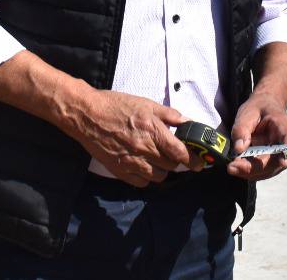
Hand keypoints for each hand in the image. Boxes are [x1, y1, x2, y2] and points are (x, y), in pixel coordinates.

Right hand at [69, 90, 190, 186]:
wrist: (86, 115)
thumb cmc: (115, 105)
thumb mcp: (145, 103)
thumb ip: (168, 115)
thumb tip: (187, 122)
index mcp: (153, 131)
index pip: (180, 153)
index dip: (193, 160)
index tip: (199, 163)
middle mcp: (144, 149)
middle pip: (171, 165)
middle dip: (175, 161)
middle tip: (173, 154)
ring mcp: (131, 162)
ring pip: (158, 177)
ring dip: (162, 170)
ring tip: (157, 160)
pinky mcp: (119, 170)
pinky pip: (141, 182)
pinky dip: (146, 177)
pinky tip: (143, 166)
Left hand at [225, 89, 286, 181]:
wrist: (263, 108)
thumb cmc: (257, 108)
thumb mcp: (248, 111)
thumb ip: (243, 127)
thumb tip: (239, 149)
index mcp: (284, 126)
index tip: (282, 161)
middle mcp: (285, 144)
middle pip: (275, 162)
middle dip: (254, 168)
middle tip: (233, 167)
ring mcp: (279, 156)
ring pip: (268, 171)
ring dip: (249, 173)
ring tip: (231, 168)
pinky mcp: (270, 162)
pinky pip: (261, 171)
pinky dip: (247, 172)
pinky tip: (234, 167)